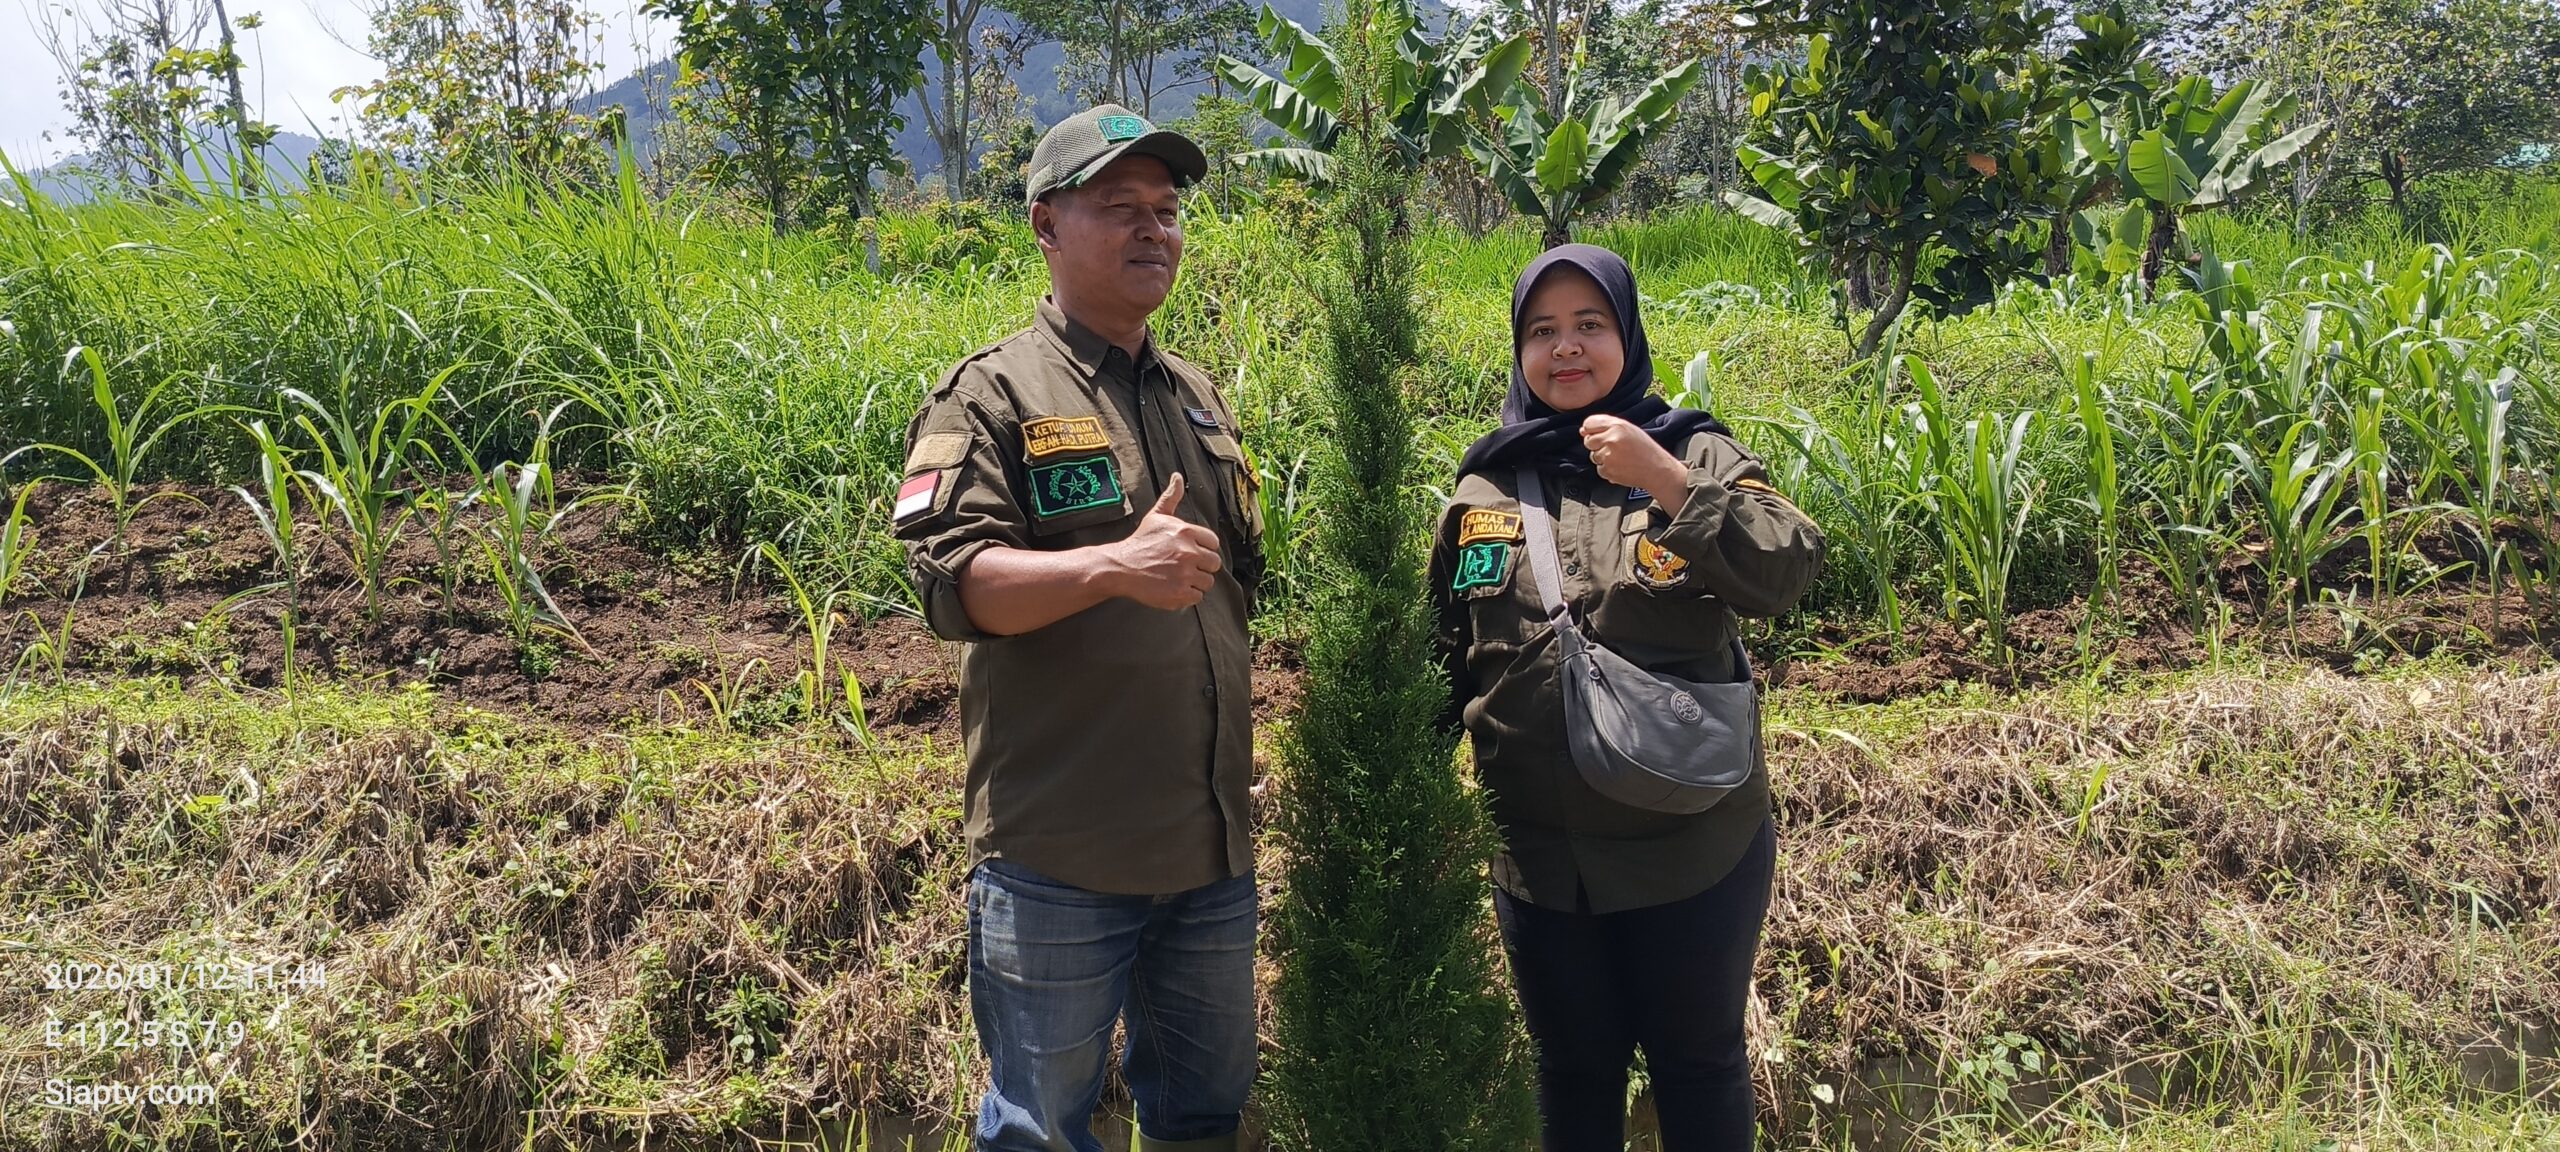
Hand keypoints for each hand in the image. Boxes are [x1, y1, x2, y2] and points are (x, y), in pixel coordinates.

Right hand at [1105, 473, 1222, 610]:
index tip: (1191, 552)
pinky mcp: (1180, 593)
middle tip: (1184, 567)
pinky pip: (1198, 597)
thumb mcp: (1157, 517)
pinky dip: (1188, 595)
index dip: (1203, 548)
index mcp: (1186, 532)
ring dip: (1196, 582)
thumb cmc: (1140, 542)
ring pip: (1208, 582)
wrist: (1121, 567)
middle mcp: (1189, 552)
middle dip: (1202, 566)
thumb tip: (1178, 476)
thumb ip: (1171, 497)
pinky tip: (1174, 588)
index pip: (1214, 543)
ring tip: (1178, 578)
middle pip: (1214, 563)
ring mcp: (1185, 574)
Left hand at [1580, 415, 1688, 511]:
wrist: (1657, 469)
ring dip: (1603, 458)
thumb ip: (1607, 426)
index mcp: (1617, 425)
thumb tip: (1583, 430)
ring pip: (1593, 456)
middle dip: (1597, 445)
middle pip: (1588, 441)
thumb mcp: (1629, 429)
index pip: (1589, 423)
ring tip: (1621, 458)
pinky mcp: (1608, 470)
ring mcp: (1608, 455)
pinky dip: (1607, 469)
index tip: (1595, 434)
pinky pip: (1599, 469)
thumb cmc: (1645, 449)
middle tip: (1614, 448)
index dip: (1590, 429)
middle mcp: (1611, 439)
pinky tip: (1621, 467)